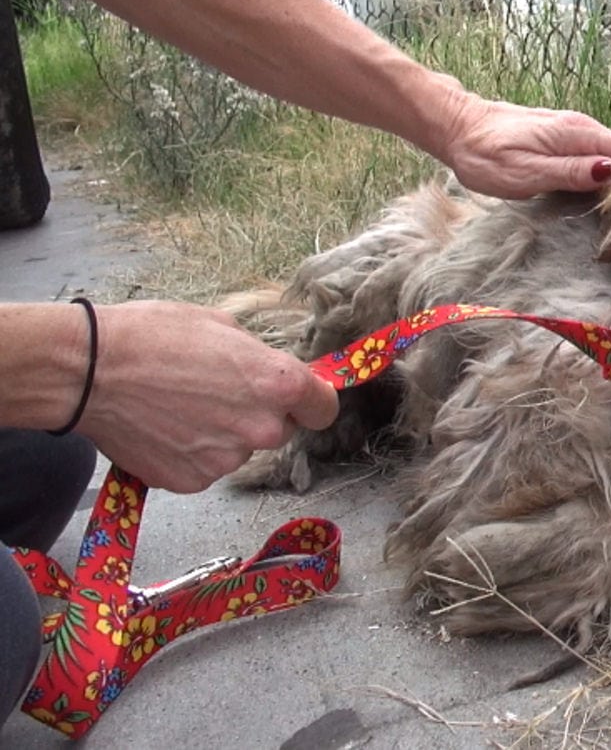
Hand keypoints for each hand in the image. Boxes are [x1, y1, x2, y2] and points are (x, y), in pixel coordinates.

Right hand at [76, 301, 338, 492]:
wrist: (90, 372)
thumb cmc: (153, 337)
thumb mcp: (223, 326)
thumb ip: (260, 358)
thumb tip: (272, 371)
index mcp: (278, 384)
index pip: (323, 408)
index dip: (312, 402)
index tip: (301, 400)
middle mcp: (261, 428)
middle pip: (278, 429)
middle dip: (256, 414)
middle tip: (215, 392)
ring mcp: (226, 459)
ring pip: (238, 448)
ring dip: (220, 434)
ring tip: (180, 406)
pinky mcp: (193, 481)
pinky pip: (205, 467)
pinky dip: (190, 453)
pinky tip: (164, 427)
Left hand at [435, 93, 610, 198]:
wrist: (458, 128)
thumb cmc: (485, 155)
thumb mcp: (525, 172)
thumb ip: (569, 171)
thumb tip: (610, 171)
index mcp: (578, 133)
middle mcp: (584, 128)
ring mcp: (577, 132)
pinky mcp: (567, 139)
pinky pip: (599, 156)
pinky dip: (607, 176)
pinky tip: (604, 198)